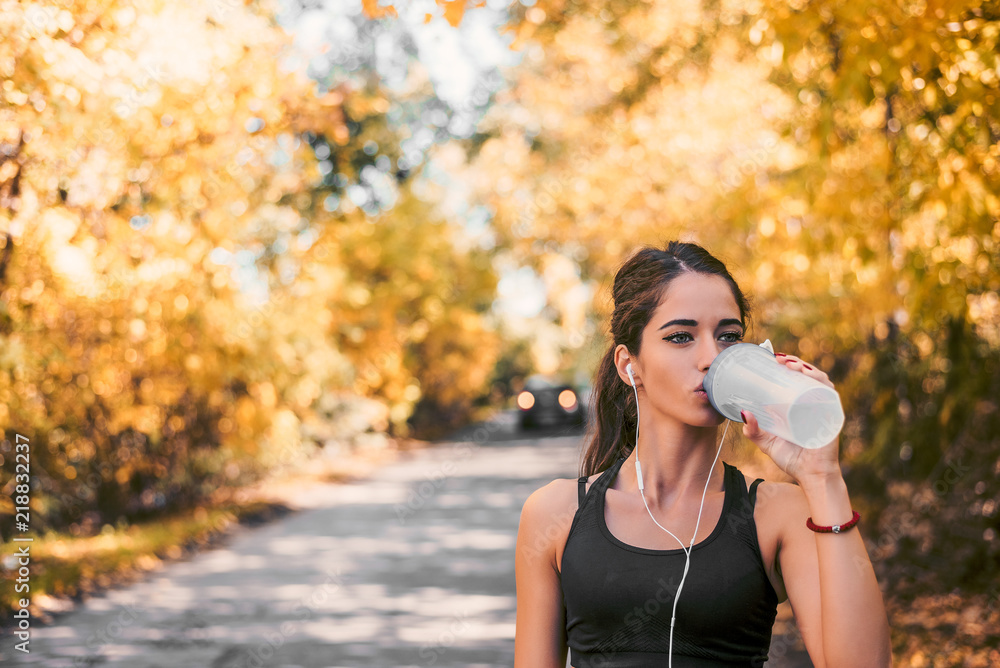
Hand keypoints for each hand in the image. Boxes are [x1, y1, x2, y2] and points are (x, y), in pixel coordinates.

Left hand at [740, 353, 842, 484]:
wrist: (811, 475)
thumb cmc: (792, 459)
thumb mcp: (766, 442)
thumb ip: (753, 430)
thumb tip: (743, 413)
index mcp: (796, 406)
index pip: (792, 380)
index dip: (784, 367)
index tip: (769, 359)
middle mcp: (811, 403)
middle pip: (805, 375)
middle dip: (792, 362)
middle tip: (776, 358)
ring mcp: (822, 406)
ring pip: (817, 378)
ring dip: (804, 366)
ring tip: (788, 364)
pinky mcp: (832, 412)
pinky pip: (829, 390)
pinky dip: (819, 378)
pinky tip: (806, 373)